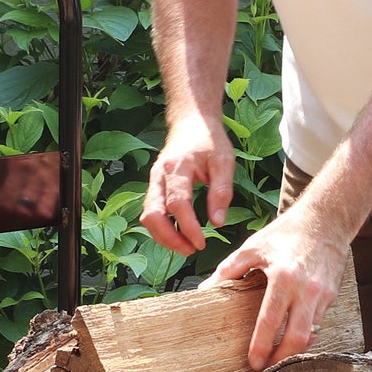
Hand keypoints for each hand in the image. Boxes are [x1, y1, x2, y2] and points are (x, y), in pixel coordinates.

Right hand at [141, 117, 235, 255]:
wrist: (190, 121)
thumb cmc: (209, 140)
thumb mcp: (224, 162)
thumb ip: (221, 193)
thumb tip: (217, 223)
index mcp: (177, 167)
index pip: (177, 204)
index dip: (188, 227)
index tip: (201, 243)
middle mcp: (159, 175)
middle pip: (153, 214)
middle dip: (170, 238)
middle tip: (191, 250)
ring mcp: (153, 181)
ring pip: (147, 216)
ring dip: (163, 237)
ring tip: (186, 247)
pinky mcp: (154, 186)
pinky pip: (150, 212)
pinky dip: (161, 228)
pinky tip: (178, 236)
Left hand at [205, 202, 348, 369]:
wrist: (326, 220)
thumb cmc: (287, 233)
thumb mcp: (254, 246)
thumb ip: (230, 269)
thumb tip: (206, 289)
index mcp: (284, 278)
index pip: (270, 322)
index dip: (262, 346)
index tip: (253, 362)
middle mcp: (307, 290)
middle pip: (297, 338)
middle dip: (281, 360)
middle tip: (267, 369)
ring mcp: (323, 295)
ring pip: (310, 335)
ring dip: (294, 351)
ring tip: (278, 358)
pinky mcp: (332, 296)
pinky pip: (318, 323)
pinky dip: (305, 335)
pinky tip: (292, 338)